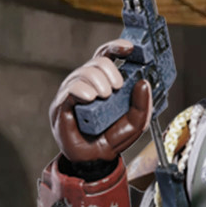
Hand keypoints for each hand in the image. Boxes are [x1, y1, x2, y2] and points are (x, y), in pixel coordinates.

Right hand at [50, 39, 151, 162]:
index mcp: (103, 82)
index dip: (116, 47)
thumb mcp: (137, 122)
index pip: (106, 56)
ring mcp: (72, 93)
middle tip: (117, 87)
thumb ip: (143, 104)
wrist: (96, 159)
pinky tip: (90, 97)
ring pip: (83, 72)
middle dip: (110, 70)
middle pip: (96, 62)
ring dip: (97, 81)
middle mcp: (86, 84)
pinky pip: (69, 89)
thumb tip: (144, 82)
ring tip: (105, 96)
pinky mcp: (61, 105)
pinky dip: (81, 89)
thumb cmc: (113, 137)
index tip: (130, 48)